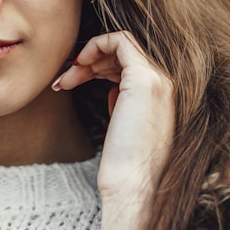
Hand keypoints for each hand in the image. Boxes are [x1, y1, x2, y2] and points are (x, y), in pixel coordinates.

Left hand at [52, 31, 174, 229]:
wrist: (133, 189)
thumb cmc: (124, 168)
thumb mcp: (123, 128)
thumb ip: (121, 104)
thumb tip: (108, 90)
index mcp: (162, 95)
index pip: (130, 63)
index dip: (99, 66)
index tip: (73, 81)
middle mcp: (165, 83)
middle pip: (123, 51)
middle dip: (89, 61)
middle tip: (63, 81)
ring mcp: (158, 79)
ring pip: (120, 43)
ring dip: (87, 56)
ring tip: (66, 80)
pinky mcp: (144, 79)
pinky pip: (119, 40)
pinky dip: (95, 45)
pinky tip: (78, 66)